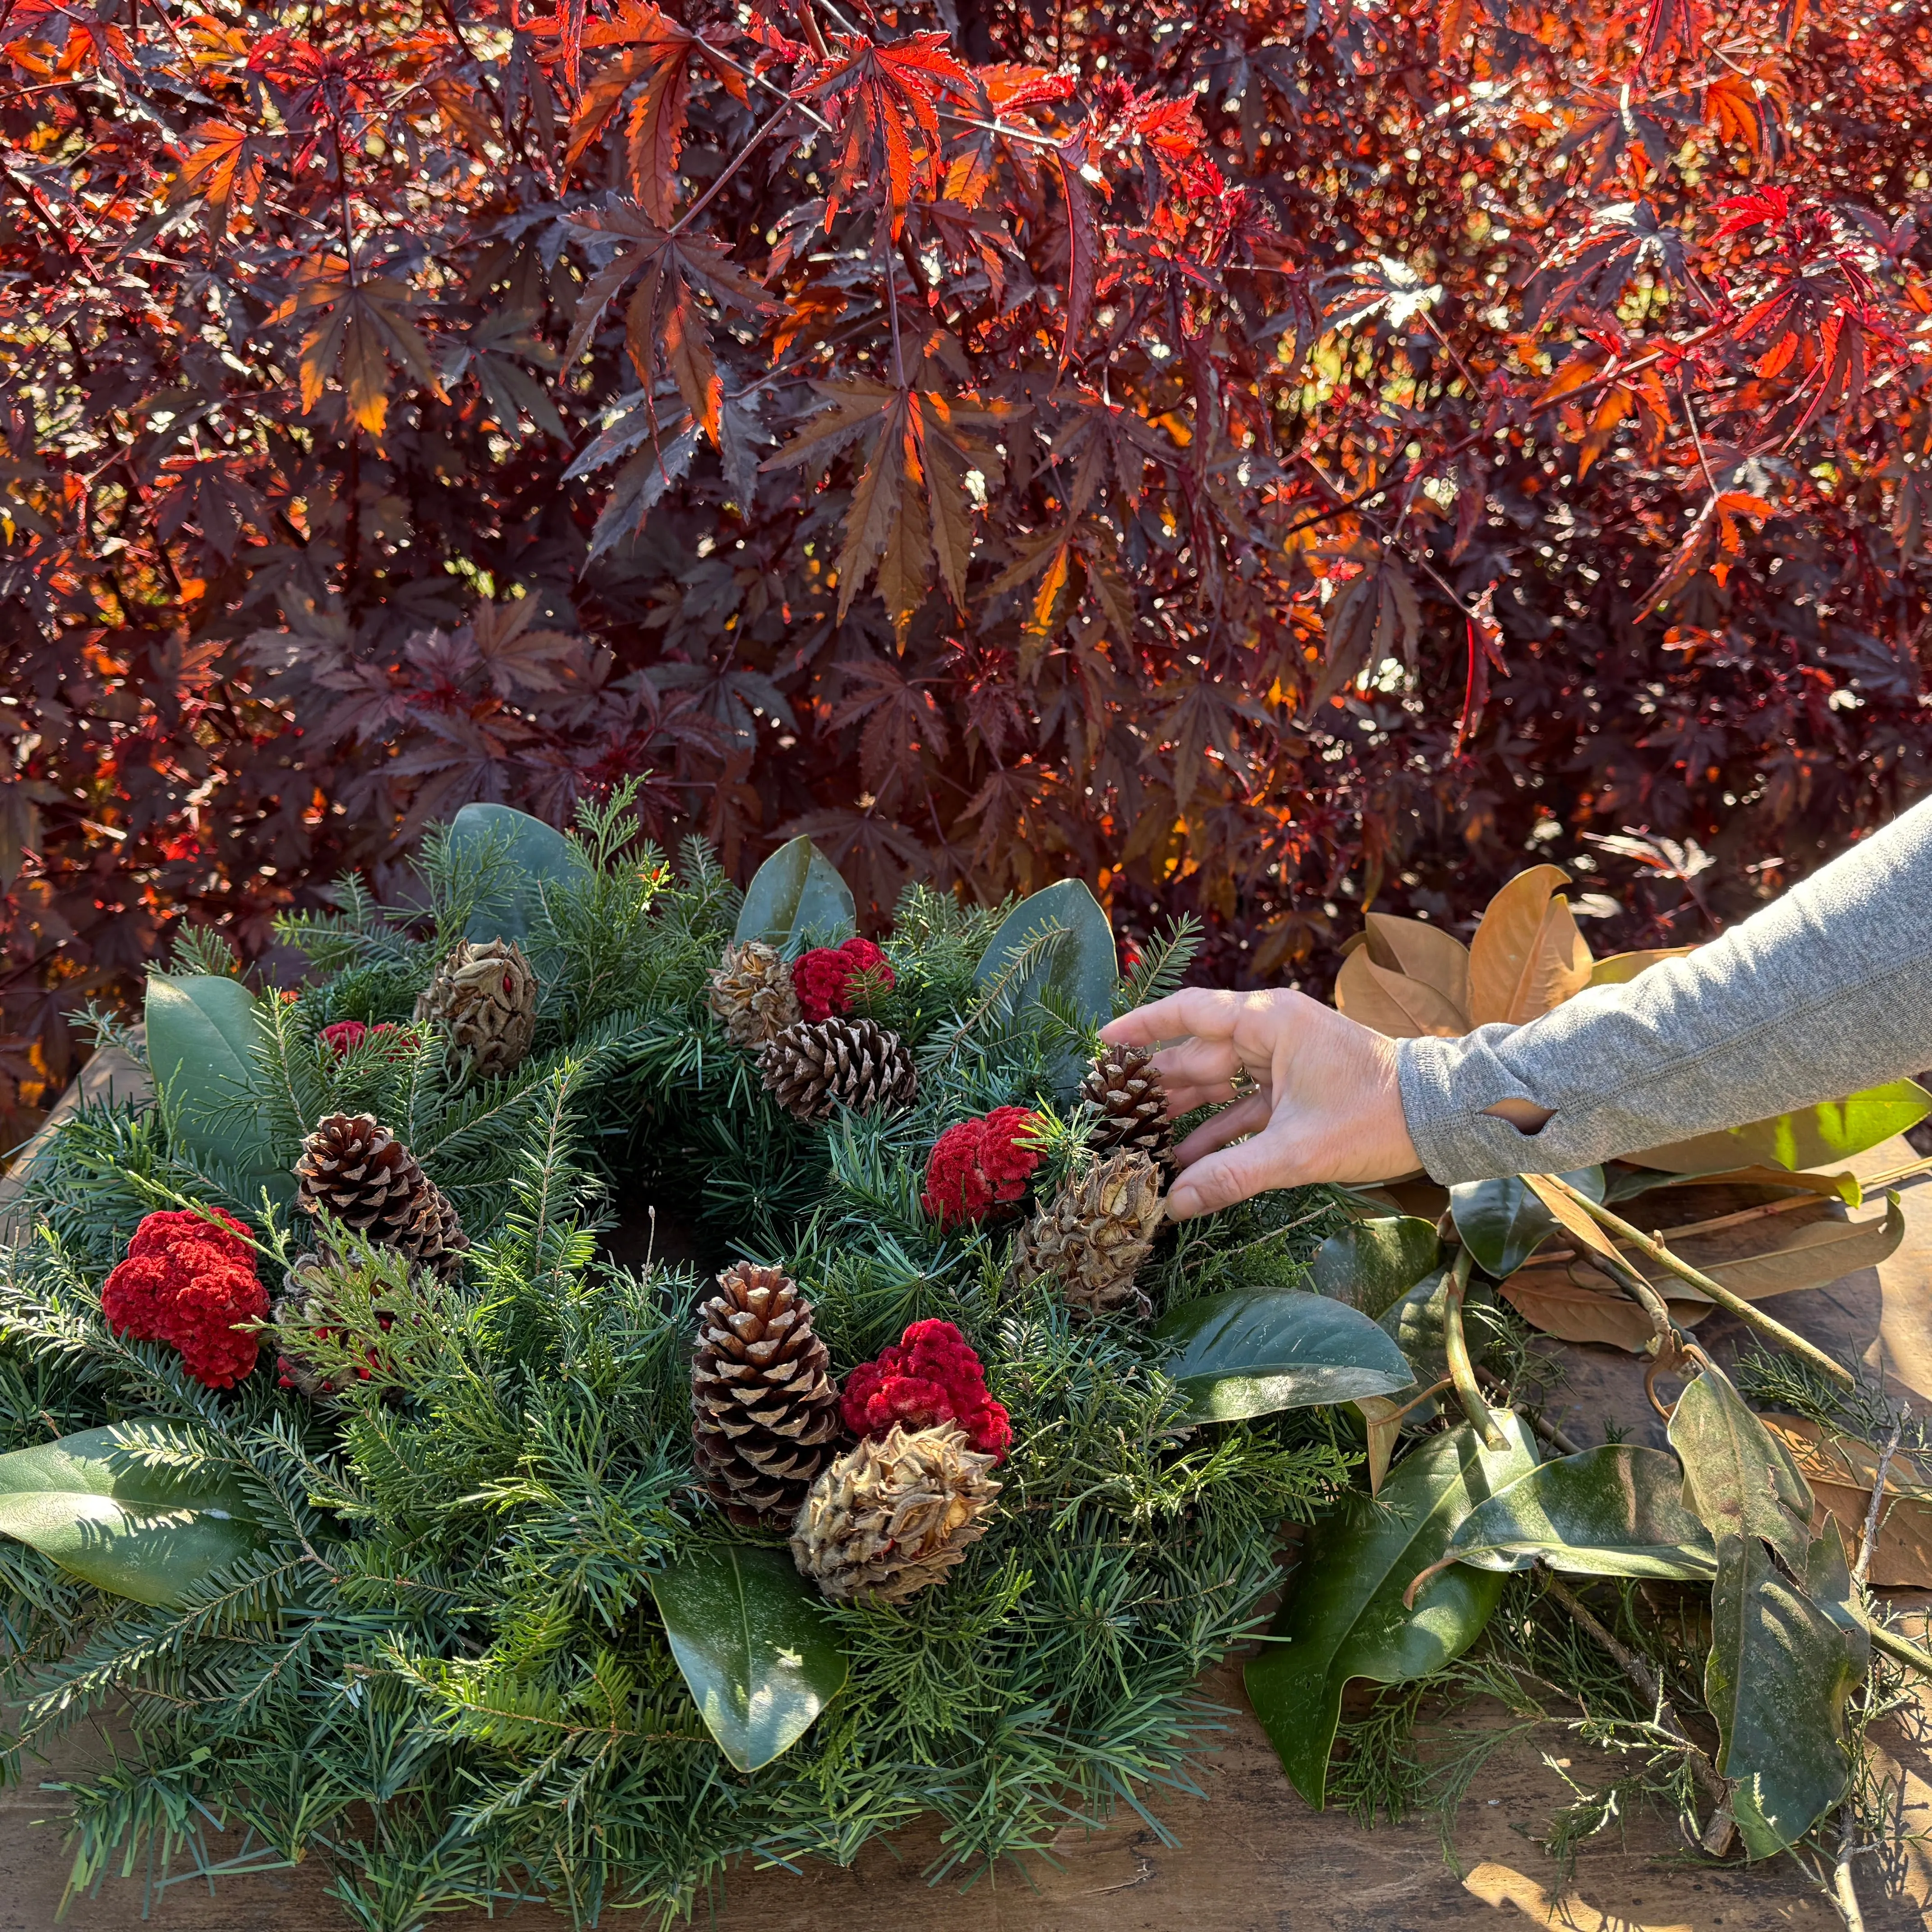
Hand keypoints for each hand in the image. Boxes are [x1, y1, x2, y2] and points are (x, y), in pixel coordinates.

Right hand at [1099, 988, 1420, 1219]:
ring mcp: (1283, 1061)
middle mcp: (1271, 1032)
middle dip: (1154, 1087)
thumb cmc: (1375, 1116)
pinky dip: (1216, 1132)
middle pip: (1196, 1055)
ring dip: (1182, 1114)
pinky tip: (1184, 1161)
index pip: (1190, 1013)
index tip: (1102, 1043)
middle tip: (1108, 1114)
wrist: (1441, 1118)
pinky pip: (1241, 1108)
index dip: (1142, 1028)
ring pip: (1216, 1085)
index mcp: (1270, 1021)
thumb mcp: (1298, 1150)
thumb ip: (1231, 1175)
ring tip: (1138, 1142)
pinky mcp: (1294, 1090)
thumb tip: (1173, 1205)